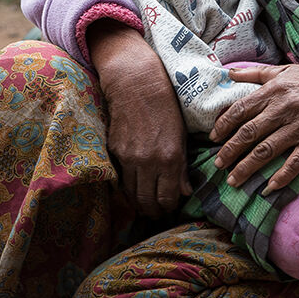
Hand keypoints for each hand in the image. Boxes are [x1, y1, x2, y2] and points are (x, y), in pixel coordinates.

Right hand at [89, 21, 191, 216]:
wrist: (137, 84)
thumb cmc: (167, 106)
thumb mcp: (182, 135)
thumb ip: (182, 167)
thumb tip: (184, 192)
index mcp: (170, 157)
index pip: (168, 197)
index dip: (169, 208)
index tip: (171, 208)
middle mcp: (148, 161)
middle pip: (147, 201)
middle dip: (153, 212)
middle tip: (157, 213)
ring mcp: (128, 158)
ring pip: (131, 194)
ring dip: (138, 204)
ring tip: (145, 206)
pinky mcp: (114, 151)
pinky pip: (120, 179)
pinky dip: (126, 188)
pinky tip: (132, 189)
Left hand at [210, 64, 298, 191]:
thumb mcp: (287, 70)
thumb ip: (257, 73)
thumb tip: (229, 73)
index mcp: (275, 89)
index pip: (241, 109)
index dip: (224, 125)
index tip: (213, 138)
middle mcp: (284, 108)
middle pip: (249, 133)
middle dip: (229, 152)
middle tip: (217, 165)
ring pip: (267, 151)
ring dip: (246, 167)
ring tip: (233, 180)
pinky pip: (294, 163)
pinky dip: (281, 177)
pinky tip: (268, 187)